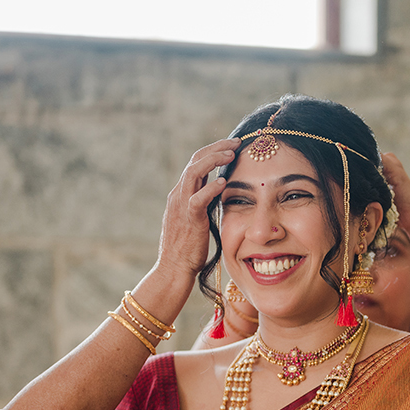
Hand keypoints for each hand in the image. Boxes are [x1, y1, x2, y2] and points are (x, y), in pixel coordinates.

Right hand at [157, 139, 239, 281]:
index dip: (213, 151)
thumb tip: (219, 193)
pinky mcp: (188, 219)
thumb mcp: (195, 220)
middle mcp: (178, 195)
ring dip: (214, 159)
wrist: (173, 268)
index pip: (195, 163)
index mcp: (180, 194)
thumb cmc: (187, 248)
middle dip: (216, 147)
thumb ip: (204, 204)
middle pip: (195, 160)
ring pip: (194, 172)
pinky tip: (223, 182)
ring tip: (231, 153)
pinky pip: (197, 198)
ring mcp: (181, 206)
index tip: (231, 146)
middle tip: (235, 142)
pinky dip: (210, 188)